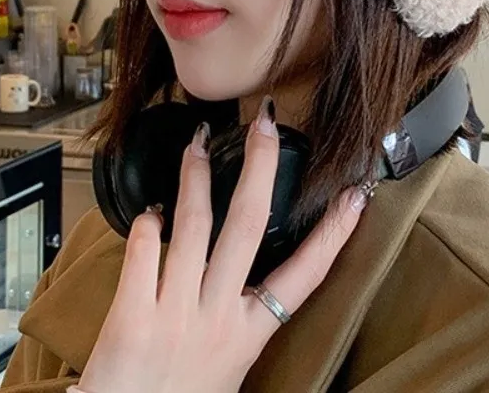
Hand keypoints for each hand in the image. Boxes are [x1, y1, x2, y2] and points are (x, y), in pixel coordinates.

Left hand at [78, 100, 367, 392]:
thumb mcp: (227, 365)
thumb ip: (236, 316)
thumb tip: (248, 272)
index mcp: (249, 334)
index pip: (305, 275)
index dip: (334, 233)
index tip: (355, 195)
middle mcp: (218, 317)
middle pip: (249, 225)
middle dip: (261, 167)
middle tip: (266, 124)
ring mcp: (176, 313)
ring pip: (194, 225)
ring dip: (197, 176)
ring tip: (197, 144)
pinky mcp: (133, 316)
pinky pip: (143, 249)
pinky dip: (146, 223)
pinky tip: (150, 212)